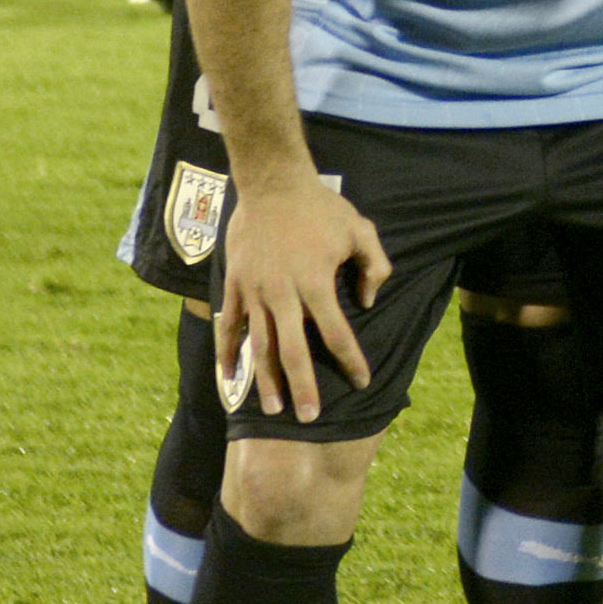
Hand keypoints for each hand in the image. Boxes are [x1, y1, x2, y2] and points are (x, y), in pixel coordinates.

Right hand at [214, 171, 388, 422]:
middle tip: (311, 418)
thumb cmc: (322, 208)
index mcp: (315, 283)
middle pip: (293, 351)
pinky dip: (227, 353)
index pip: (337, 333)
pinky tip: (229, 378)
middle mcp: (282, 294)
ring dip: (265, 379)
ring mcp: (254, 291)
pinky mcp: (234, 285)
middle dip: (304, 387)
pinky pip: (229, 325)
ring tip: (273, 409)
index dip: (351, 360)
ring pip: (259, 345)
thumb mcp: (361, 231)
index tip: (362, 381)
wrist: (272, 185)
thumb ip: (374, 268)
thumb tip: (366, 302)